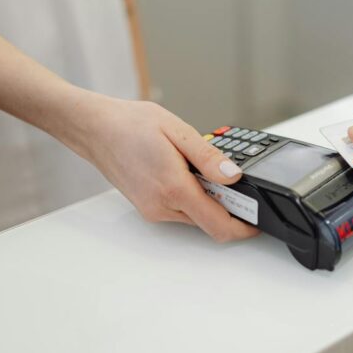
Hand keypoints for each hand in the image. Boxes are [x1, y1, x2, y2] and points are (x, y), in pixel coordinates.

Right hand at [70, 93, 257, 241]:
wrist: (95, 129)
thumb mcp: (178, 131)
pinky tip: (183, 171)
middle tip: (232, 179)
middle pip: (208, 221)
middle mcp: (162, 207)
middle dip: (227, 206)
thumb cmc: (130, 125)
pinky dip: (190, 196)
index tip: (257, 221)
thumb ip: (209, 158)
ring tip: (199, 166)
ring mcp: (153, 210)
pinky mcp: (147, 207)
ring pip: (194, 216)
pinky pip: (179, 210)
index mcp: (174, 188)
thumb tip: (234, 176)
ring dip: (206, 199)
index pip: (218, 224)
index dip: (243, 227)